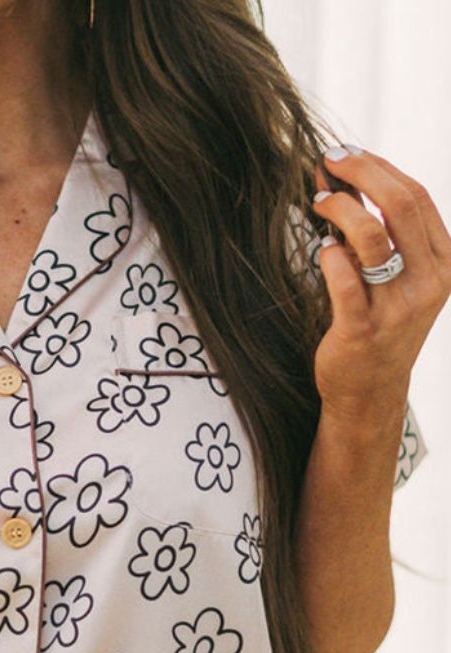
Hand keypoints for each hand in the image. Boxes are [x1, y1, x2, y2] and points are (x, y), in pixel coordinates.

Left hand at [309, 145, 449, 419]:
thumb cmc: (381, 325)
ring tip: (319, 203)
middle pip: (398, 204)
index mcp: (444, 263)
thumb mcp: (404, 278)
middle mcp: (428, 282)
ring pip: (370, 234)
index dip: (380, 168)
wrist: (370, 392)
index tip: (349, 154)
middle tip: (328, 161)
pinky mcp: (362, 328)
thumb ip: (389, 233)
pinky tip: (322, 250)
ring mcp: (397, 307)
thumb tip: (350, 177)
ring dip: (340, 208)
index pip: (417, 197)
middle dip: (360, 172)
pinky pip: (343, 276)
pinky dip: (328, 254)